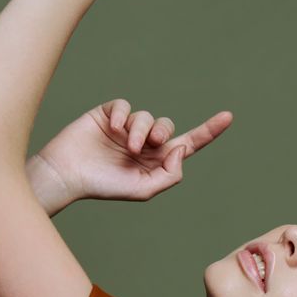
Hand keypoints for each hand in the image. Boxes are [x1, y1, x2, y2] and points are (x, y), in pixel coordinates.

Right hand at [32, 98, 233, 204]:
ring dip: (140, 128)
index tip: (228, 117)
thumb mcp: (143, 190)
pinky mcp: (108, 115)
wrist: (68, 175)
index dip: (208, 131)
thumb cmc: (103, 186)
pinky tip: (112, 129)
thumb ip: (169, 174)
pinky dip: (122, 116)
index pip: (188, 144)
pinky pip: (125, 105)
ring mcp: (126, 128)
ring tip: (126, 145)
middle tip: (151, 144)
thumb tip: (181, 149)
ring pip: (147, 116)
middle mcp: (143, 143)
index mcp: (155, 161)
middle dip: (163, 132)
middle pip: (168, 127)